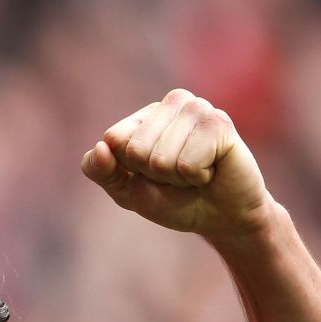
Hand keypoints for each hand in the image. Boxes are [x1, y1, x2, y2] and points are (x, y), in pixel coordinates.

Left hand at [81, 89, 272, 240]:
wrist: (221, 218)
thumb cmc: (174, 200)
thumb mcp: (127, 191)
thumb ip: (102, 171)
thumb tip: (100, 147)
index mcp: (145, 115)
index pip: (114, 139)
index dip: (131, 168)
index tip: (153, 173)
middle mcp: (172, 103)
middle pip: (136, 150)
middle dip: (156, 175)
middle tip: (179, 175)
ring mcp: (198, 108)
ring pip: (160, 158)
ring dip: (177, 177)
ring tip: (196, 173)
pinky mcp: (219, 123)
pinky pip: (187, 163)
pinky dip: (197, 177)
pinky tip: (212, 170)